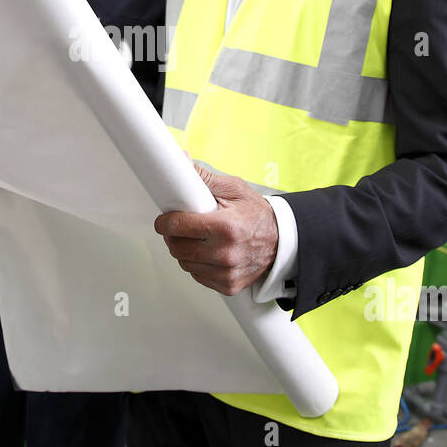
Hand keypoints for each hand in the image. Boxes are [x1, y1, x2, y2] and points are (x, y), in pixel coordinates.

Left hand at [154, 164, 277, 295]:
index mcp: (227, 227)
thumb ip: (204, 178)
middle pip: (178, 248)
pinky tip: (207, 253)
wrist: (282, 240)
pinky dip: (198, 265)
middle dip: (173, 236)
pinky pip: (198, 276)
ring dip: (184, 251)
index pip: (179, 226)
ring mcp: (227, 272)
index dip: (166, 221)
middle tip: (180, 227)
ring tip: (196, 238)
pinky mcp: (228, 285)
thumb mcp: (234, 189)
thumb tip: (182, 161)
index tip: (164, 219)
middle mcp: (227, 253)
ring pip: (185, 264)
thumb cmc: (258, 215)